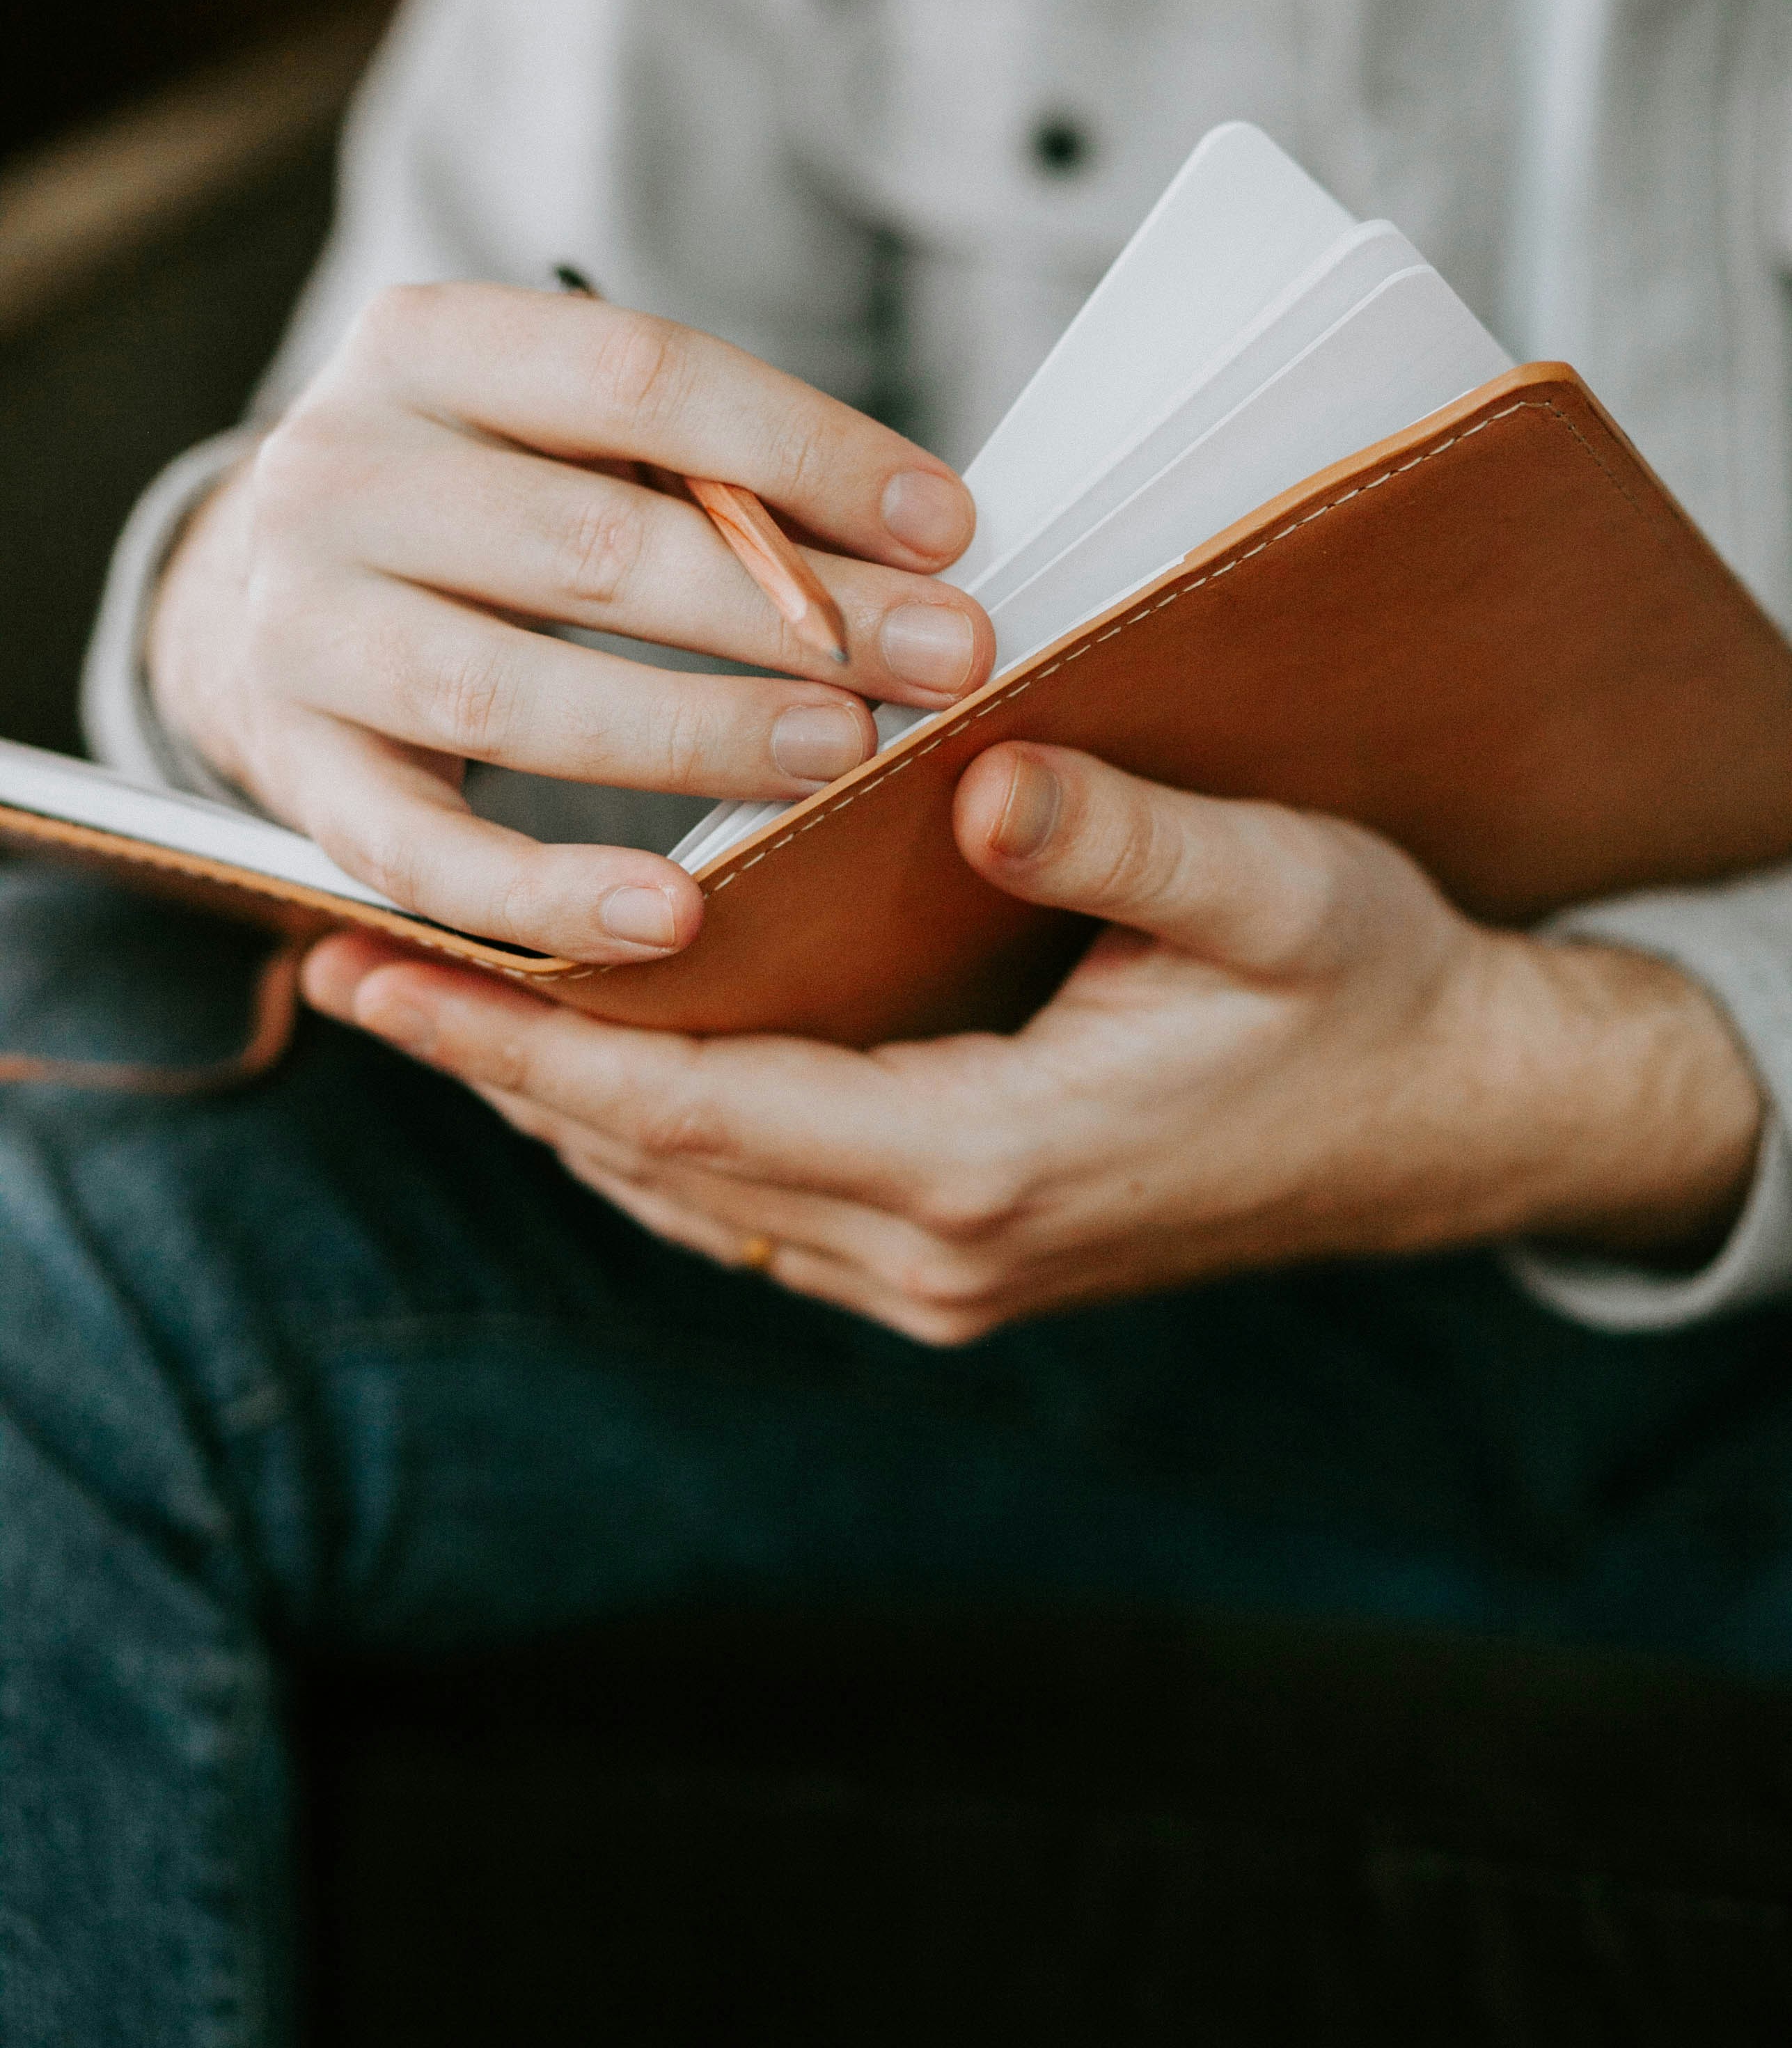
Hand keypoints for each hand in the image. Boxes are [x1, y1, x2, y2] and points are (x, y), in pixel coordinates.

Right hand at [149, 283, 992, 961]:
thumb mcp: (569, 434)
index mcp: (425, 345)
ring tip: (844, 752)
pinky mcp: (297, 771)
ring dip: (697, 731)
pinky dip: (551, 894)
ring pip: (510, 694)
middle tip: (946, 657)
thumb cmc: (490, 504)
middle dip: (789, 607)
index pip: (638, 376)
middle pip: (588, 542)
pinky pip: (425, 855)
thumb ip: (710, 471)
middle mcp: (335, 474)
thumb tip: (925, 546)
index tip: (947, 526)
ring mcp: (299, 630)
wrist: (265, 595)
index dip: (805, 451)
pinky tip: (676, 917)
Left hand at [299, 744, 1765, 1343]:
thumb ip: (1119, 837)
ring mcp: (953, 1274)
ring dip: (568, 1110)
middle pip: (659, 1161)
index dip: (520, 1041)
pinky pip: (763, 1208)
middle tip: (353, 968)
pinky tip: (611, 1072)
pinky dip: (663, 1138)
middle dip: (500, 1071)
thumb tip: (972, 774)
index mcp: (988, 1158)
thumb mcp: (1275, 886)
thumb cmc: (1373, 989)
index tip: (376, 974)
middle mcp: (943, 1249)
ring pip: (698, 1198)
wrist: (1464, 1120)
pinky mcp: (969, 1260)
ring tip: (445, 1010)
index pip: (690, 1104)